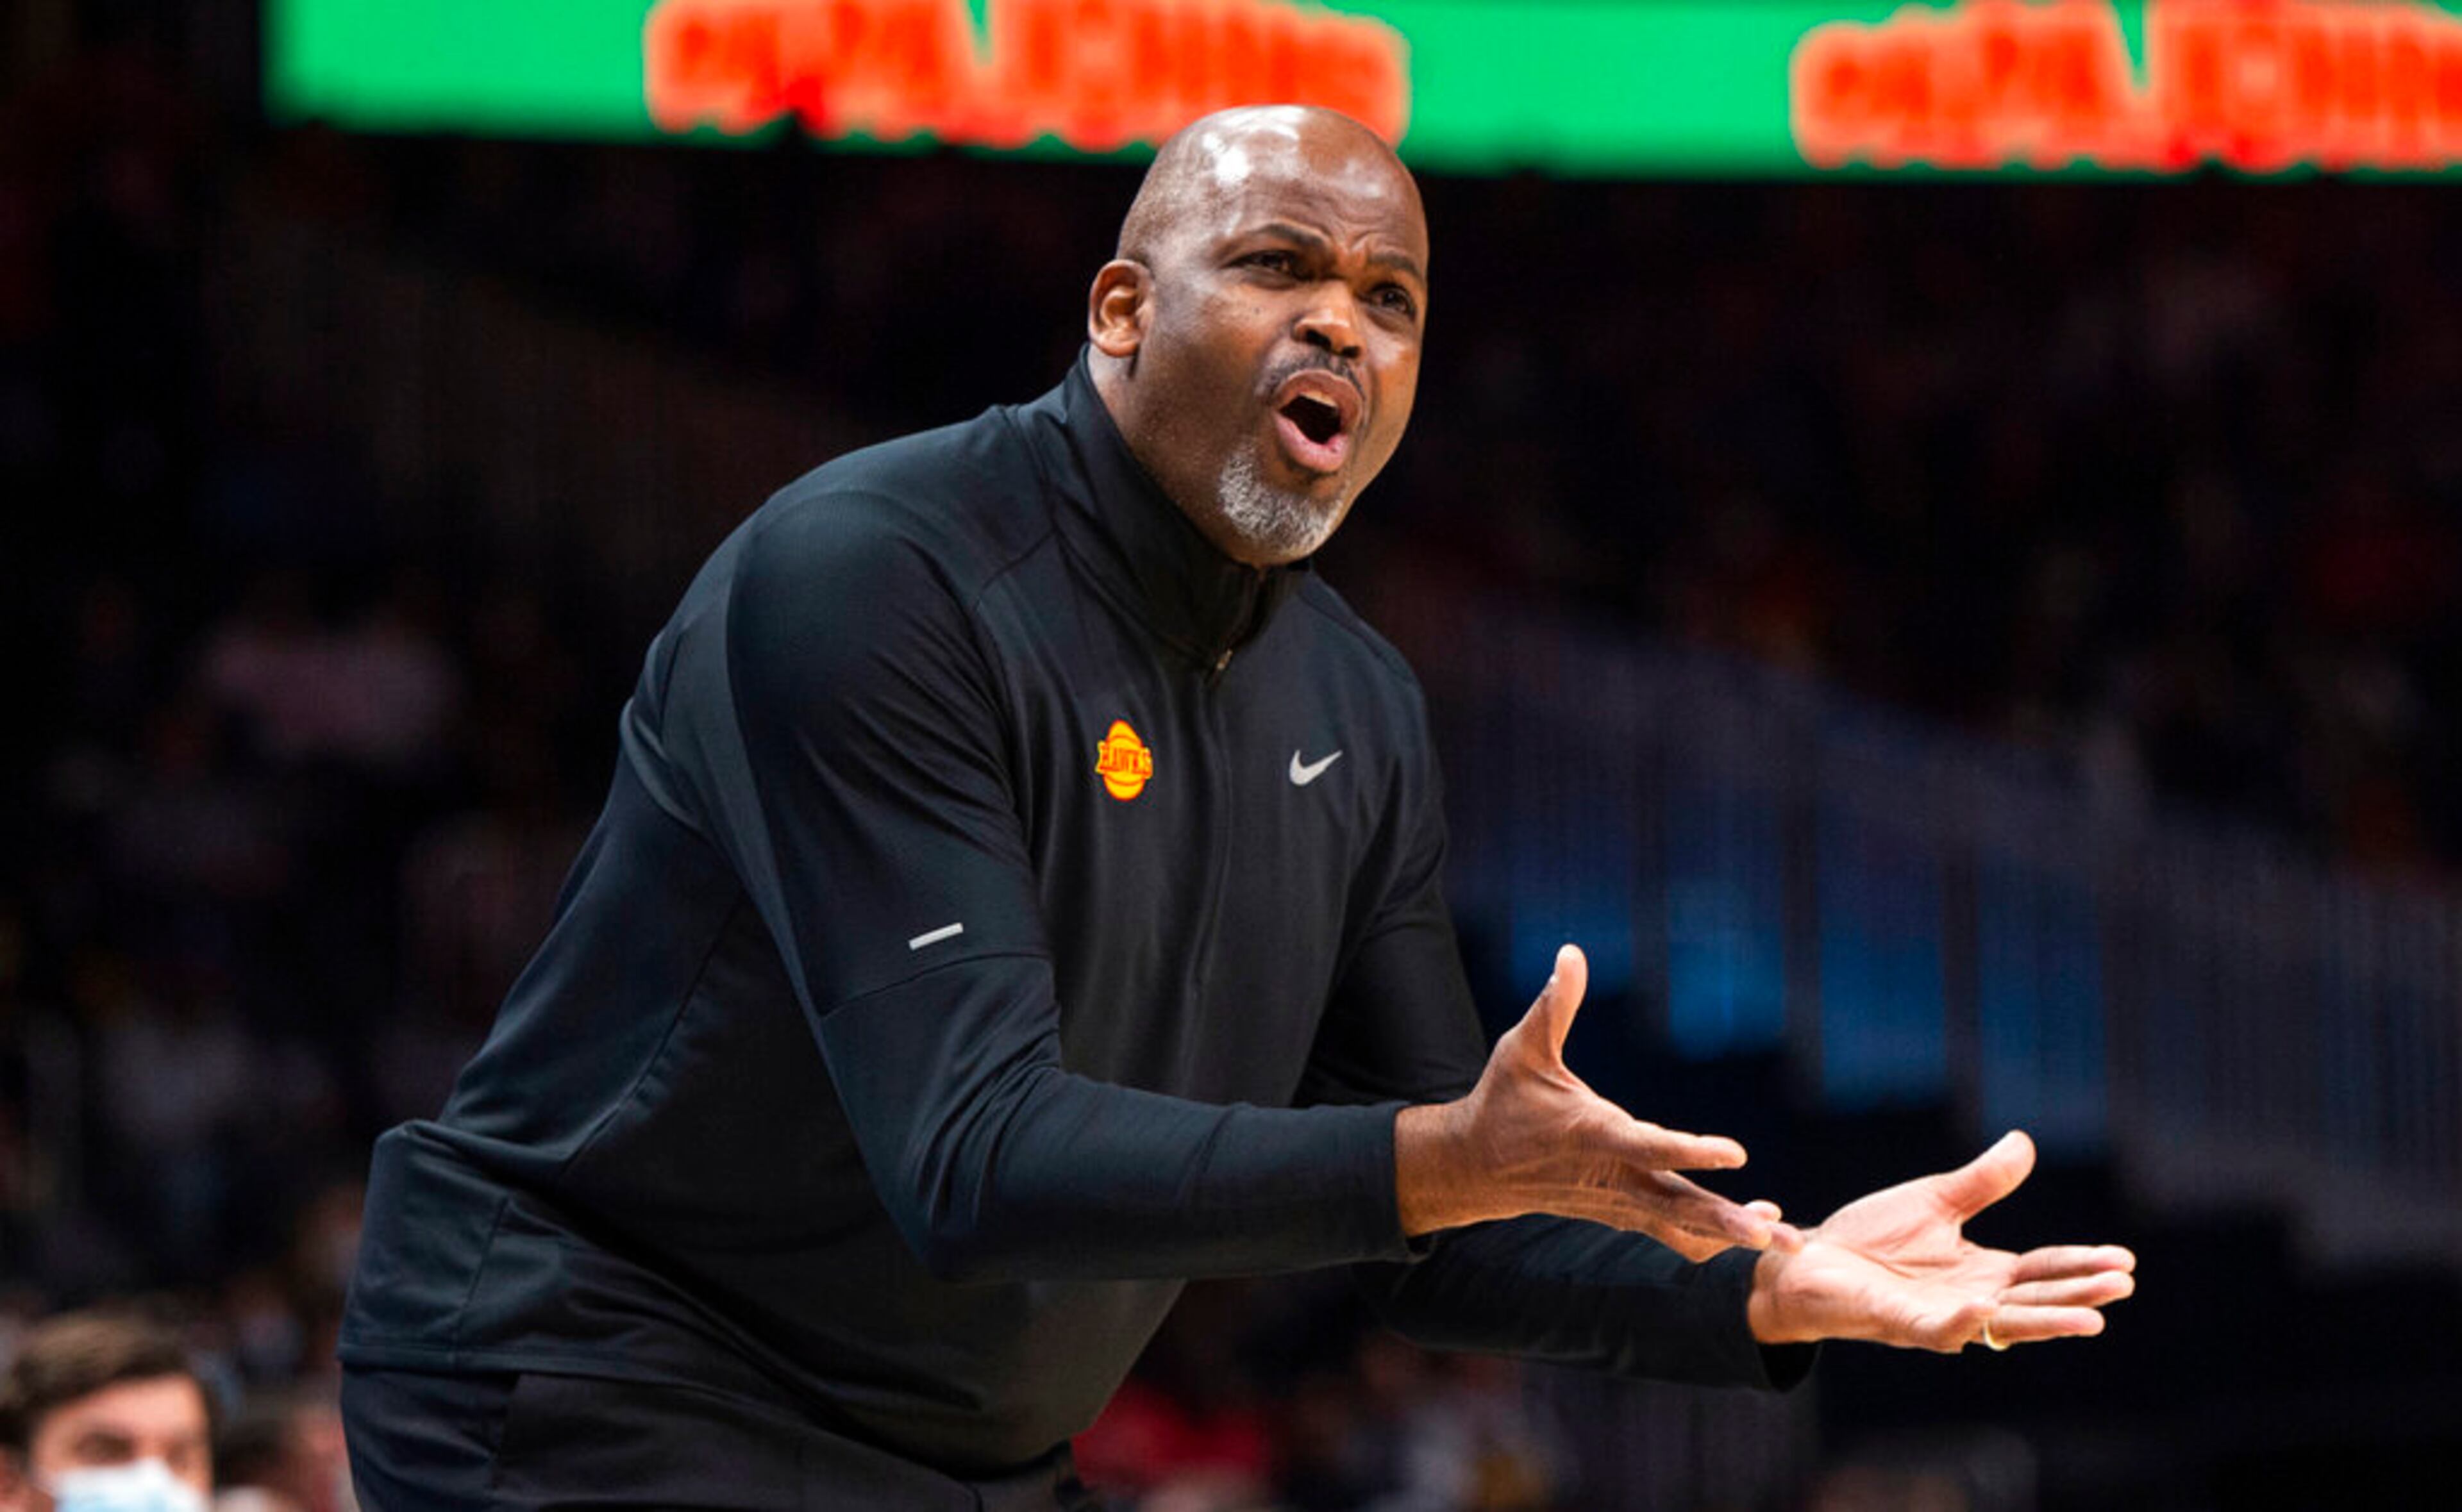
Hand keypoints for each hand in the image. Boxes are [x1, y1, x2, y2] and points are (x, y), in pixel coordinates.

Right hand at [1395, 944, 1787, 1254]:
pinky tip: (1759, 1228)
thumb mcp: (1522, 1048)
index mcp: (1591, 1136)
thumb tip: (1572, 952)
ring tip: (1786, 1237)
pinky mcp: (1624, 1215)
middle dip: (1724, 1220)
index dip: (1691, 1150)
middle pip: (1676, 1206)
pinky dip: (1714, 1236)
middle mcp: (1611, 1178)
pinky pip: (1675, 1234)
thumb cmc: (1503, 1101)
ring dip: (1731, 1234)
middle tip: (1769, 1232)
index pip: (1648, 1146)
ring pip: (1682, 1229)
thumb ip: (1553, 1004)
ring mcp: (1619, 1204)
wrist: (1477, 1167)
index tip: (1737, 1154)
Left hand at [1745, 1131, 2135, 1350]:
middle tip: (2122, 1286)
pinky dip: (1959, 1323)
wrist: (1809, 1261)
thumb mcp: (1935, 1202)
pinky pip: (1934, 1329)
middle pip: (2034, 1299)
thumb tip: (2024, 1143)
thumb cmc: (1872, 1238)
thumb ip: (1981, 1183)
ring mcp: (1936, 1315)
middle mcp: (1969, 1301)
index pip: (2042, 1270)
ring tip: (2090, 1321)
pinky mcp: (1897, 1322)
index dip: (2081, 1266)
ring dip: (2044, 1322)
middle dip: (2078, 1295)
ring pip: (1999, 1324)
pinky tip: (1984, 1309)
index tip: (2125, 1261)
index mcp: (1982, 1272)